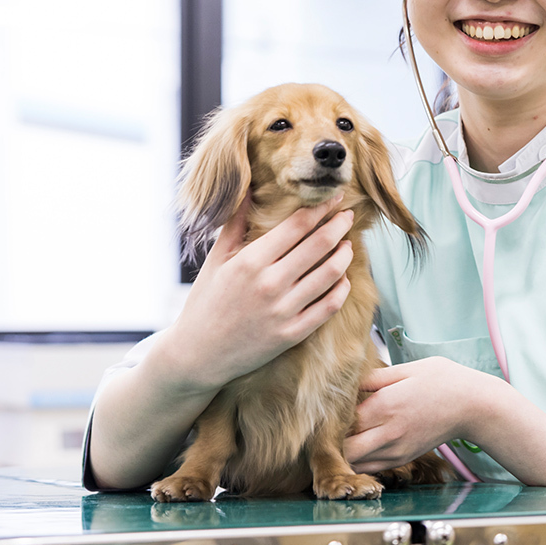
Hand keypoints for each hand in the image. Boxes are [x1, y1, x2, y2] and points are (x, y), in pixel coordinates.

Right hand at [164, 193, 354, 391]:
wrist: (197, 355)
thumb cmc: (205, 302)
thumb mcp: (216, 260)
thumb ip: (234, 224)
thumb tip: (247, 189)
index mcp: (250, 261)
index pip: (298, 225)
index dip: (322, 208)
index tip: (335, 198)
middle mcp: (269, 284)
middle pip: (320, 245)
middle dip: (339, 225)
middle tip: (348, 216)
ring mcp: (283, 311)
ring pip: (330, 274)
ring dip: (344, 255)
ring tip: (347, 245)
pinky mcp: (292, 334)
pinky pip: (329, 307)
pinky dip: (341, 288)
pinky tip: (342, 278)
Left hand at [344, 357, 496, 473]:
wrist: (472, 405)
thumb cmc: (443, 380)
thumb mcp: (408, 368)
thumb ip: (375, 377)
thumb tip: (348, 380)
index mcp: (385, 405)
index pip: (341, 421)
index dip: (331, 418)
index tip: (328, 408)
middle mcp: (388, 433)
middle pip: (344, 449)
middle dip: (333, 442)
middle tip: (330, 427)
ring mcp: (396, 450)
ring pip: (355, 463)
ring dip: (346, 453)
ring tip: (344, 436)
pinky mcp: (403, 458)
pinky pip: (371, 467)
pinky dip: (360, 460)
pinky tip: (362, 444)